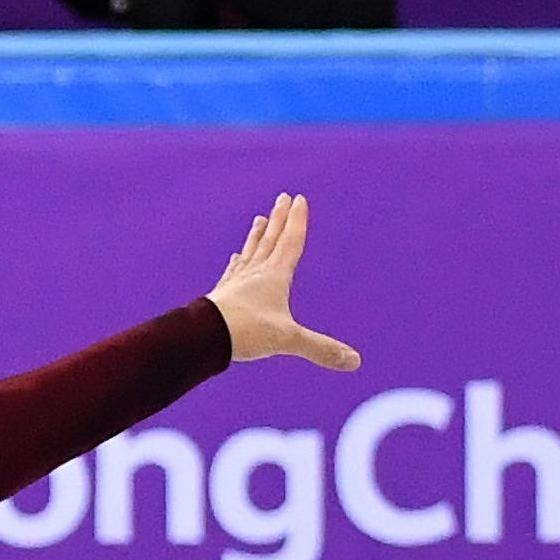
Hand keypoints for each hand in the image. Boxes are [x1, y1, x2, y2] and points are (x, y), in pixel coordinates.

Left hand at [205, 194, 359, 373]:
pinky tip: (235, 258)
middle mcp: (255, 273)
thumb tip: (355, 362)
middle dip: (279, 219)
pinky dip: (237, 262)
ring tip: (259, 219)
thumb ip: (321, 349)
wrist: (204, 335)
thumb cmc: (246, 332)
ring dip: (257, 235)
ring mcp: (237, 282)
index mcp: (275, 276)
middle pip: (270, 240)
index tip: (299, 199)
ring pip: (251, 252)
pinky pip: (233, 272)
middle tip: (282, 198)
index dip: (297, 221)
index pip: (290, 243)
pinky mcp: (222, 295)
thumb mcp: (288, 340)